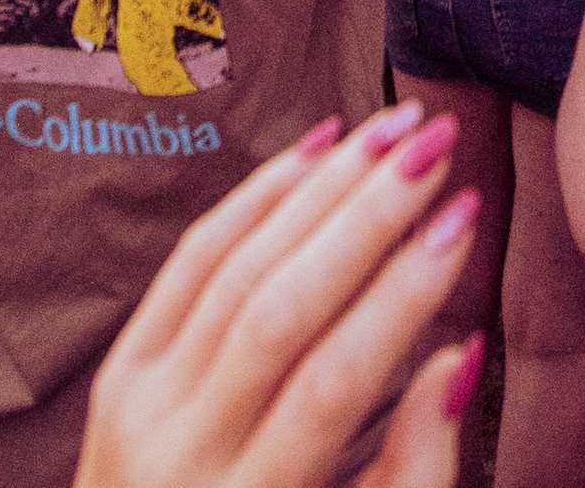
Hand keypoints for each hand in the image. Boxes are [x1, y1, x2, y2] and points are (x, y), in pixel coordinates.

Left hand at [70, 107, 472, 487]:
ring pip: (231, 270)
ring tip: (391, 130)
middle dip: (366, 216)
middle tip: (437, 143)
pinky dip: (252, 200)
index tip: (466, 219)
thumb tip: (463, 354)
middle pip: (277, 310)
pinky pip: (188, 265)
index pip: (333, 381)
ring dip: (318, 188)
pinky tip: (315, 149)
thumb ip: (414, 468)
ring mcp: (138, 408)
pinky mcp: (119, 372)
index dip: (404, 295)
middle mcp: (180, 456)